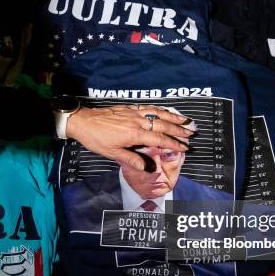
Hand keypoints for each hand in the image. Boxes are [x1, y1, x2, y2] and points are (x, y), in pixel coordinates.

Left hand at [66, 105, 194, 170]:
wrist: (83, 121)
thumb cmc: (96, 139)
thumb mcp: (112, 154)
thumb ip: (131, 160)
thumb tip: (148, 167)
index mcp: (134, 134)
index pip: (159, 139)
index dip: (173, 144)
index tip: (185, 147)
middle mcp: (137, 121)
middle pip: (163, 124)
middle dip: (178, 130)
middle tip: (191, 133)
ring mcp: (134, 112)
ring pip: (158, 113)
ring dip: (173, 117)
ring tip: (185, 120)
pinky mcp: (129, 108)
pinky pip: (148, 107)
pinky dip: (160, 109)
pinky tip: (164, 111)